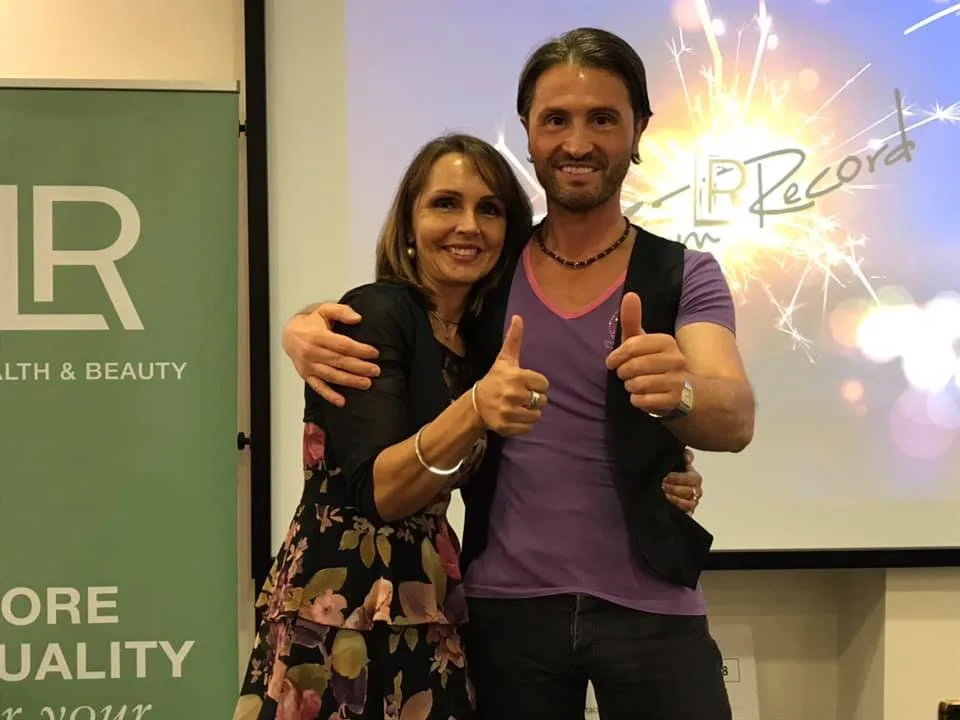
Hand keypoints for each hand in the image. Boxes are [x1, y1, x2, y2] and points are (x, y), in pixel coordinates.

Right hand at [282, 303, 380, 406]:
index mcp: (317, 336)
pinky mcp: (306, 375)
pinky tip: (341, 401)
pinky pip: (318, 387)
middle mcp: (312, 352)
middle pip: (339, 361)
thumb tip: (358, 318)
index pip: (343, 345)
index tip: (374, 353)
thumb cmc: (310, 323)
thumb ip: (341, 311)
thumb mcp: (325, 310)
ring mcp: (308, 365)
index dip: (360, 350)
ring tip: (366, 383)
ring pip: (332, 375)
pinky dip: (329, 395)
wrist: (289, 334)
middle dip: (360, 367)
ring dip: (350, 381)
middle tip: (376, 370)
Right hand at [474, 315, 549, 436]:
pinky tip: (514, 417)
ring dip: (530, 412)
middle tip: (521, 396)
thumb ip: (514, 339)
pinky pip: (529, 428)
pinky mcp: (507, 427)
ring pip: (537, 415)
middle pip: (542, 400)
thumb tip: (518, 316)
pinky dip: (524, 424)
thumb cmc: (495, 379)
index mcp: (516, 376)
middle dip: (534, 399)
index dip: (537, 384)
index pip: (544, 384)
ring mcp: (509, 412)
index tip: (525, 384)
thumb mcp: (505, 359)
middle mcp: (513, 394)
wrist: (476, 403)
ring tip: (518, 407)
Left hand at [605, 292, 686, 414]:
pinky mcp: (674, 400)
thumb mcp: (642, 341)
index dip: (616, 356)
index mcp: (666, 342)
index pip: (631, 346)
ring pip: (636, 385)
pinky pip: (642, 400)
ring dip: (630, 387)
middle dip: (623, 373)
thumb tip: (630, 294)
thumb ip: (632, 320)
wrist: (684, 391)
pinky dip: (637, 400)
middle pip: (632, 367)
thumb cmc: (654, 362)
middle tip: (626, 375)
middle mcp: (675, 359)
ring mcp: (676, 380)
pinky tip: (644, 396)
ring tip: (636, 384)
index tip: (612, 362)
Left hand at [662, 449, 701, 514]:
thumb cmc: (676, 473)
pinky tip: (668, 505)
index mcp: (695, 478)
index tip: (667, 476)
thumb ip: (685, 456)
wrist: (669, 486)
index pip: (692, 478)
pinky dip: (677, 510)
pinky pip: (686, 514)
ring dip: (674, 499)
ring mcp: (692, 503)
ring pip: (687, 504)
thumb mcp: (679, 461)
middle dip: (673, 488)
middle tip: (662, 485)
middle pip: (688, 492)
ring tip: (663, 495)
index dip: (678, 477)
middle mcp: (696, 491)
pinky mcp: (687, 513)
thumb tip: (687, 456)